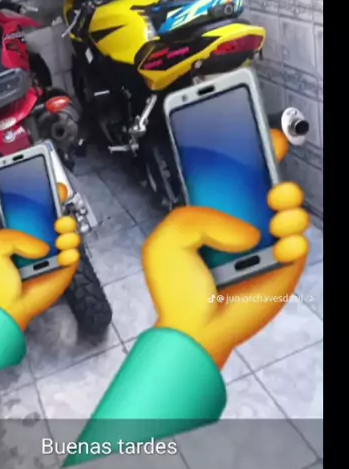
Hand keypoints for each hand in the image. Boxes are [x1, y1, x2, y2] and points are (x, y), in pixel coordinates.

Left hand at [0, 184, 80, 331]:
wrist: (7, 307)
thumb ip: (12, 234)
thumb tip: (41, 244)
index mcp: (24, 234)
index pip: (39, 210)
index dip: (48, 198)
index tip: (54, 189)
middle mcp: (41, 242)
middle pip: (59, 218)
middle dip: (62, 213)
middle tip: (57, 219)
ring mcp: (54, 255)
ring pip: (71, 234)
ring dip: (69, 232)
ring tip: (59, 238)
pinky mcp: (64, 269)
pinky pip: (75, 255)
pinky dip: (72, 252)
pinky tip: (62, 255)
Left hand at [142, 129, 309, 368]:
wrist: (191, 330)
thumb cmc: (178, 288)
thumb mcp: (170, 237)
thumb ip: (199, 216)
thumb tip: (247, 230)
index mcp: (216, 212)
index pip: (238, 174)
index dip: (251, 154)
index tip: (261, 138)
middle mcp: (244, 224)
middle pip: (270, 187)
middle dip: (277, 174)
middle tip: (272, 181)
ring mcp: (264, 246)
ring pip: (291, 213)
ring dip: (290, 208)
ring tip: (277, 216)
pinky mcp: (280, 269)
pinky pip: (299, 247)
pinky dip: (296, 241)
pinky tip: (282, 243)